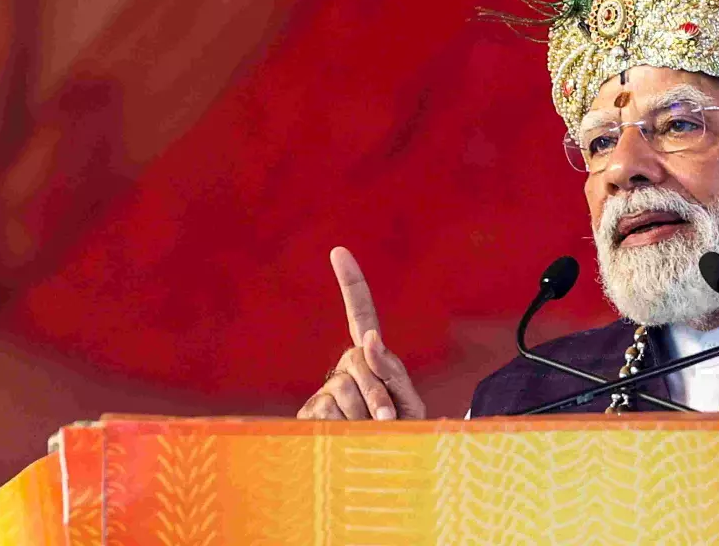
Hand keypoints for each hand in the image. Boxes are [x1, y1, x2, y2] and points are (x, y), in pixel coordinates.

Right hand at [297, 247, 425, 420]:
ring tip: (371, 431)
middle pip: (360, 362)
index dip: (351, 283)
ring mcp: (326, 388)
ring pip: (344, 391)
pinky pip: (327, 412)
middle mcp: (345, 366)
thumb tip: (369, 337)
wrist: (383, 466)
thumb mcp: (409, 402)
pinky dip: (345, 429)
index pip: (360, 314)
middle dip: (380, 394)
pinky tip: (349, 437)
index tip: (339, 251)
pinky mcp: (309, 413)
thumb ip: (392, 370)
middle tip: (389, 419)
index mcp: (370, 356)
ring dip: (365, 417)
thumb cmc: (403, 432)